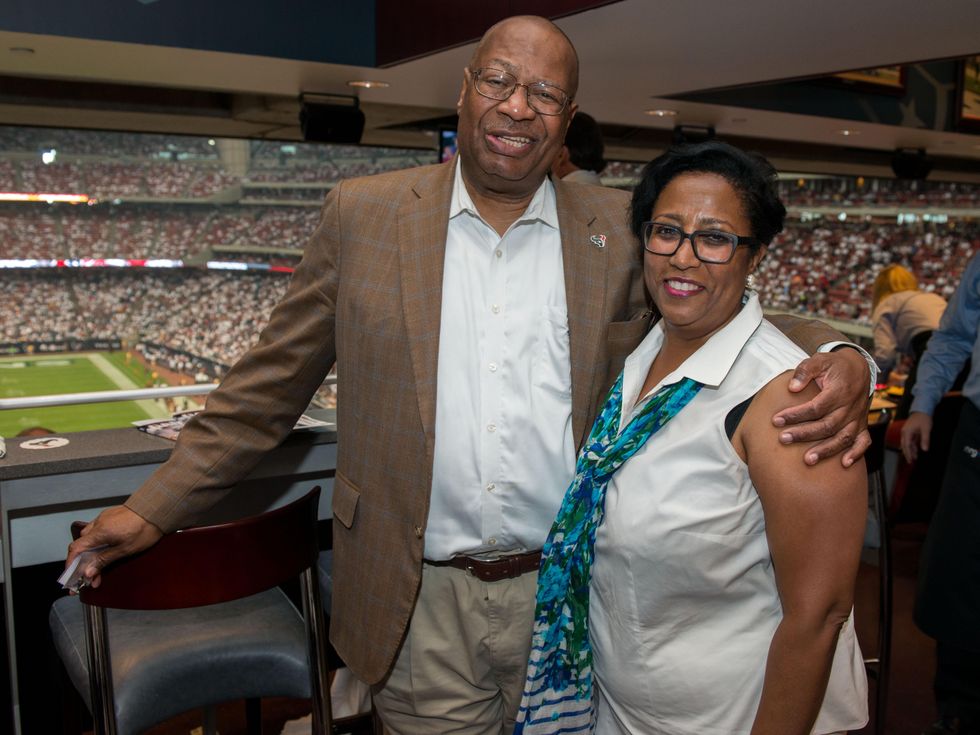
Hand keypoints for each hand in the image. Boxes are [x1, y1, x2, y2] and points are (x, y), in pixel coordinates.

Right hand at [65, 506, 162, 588]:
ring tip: (99, 566)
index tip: (72, 575)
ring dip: (91, 552)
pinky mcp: (111, 515)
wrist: (158, 509)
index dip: (71, 563)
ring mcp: (104, 517)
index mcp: (99, 532)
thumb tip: (88, 572)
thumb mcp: (125, 550)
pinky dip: (98, 542)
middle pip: (81, 544)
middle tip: (92, 576)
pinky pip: (98, 530)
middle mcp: (99, 523)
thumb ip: (104, 560)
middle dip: (84, 562)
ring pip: (89, 537)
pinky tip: (106, 549)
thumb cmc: (145, 528)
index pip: (75, 548)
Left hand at [772, 350, 870, 466]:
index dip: (796, 415)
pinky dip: (856, 453)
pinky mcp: (862, 424)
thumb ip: (805, 370)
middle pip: (827, 426)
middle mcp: (850, 407)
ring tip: (808, 460)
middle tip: (783, 439)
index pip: (816, 407)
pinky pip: (863, 442)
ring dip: (826, 450)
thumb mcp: (819, 360)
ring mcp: (857, 418)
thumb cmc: (834, 365)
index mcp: (839, 391)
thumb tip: (792, 387)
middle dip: (804, 434)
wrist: (858, 368)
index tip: (776, 420)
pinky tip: (844, 464)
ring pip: (843, 438)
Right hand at [900, 412, 932, 463]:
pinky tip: (915, 450)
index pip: (906, 446)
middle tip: (911, 462)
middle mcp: (905, 433)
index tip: (911, 460)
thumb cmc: (923, 418)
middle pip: (904, 446)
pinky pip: (909, 440)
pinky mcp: (910, 431)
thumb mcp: (926, 429)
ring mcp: (906, 432)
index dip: (908, 454)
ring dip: (910, 450)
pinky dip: (912, 446)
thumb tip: (925, 450)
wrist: (922, 409)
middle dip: (907, 454)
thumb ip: (925, 440)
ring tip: (914, 457)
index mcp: (907, 432)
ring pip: (907, 444)